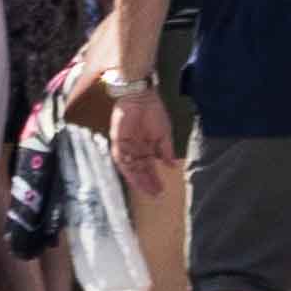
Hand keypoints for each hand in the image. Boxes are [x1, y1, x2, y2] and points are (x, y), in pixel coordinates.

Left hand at [112, 85, 177, 200]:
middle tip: (154, 194)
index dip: (153, 178)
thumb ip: (166, 151)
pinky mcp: (117, 139)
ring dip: (137, 179)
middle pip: (139, 169)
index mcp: (145, 145)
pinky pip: (120, 157)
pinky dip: (126, 168)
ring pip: (129, 166)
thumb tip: (173, 166)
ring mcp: (125, 144)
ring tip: (146, 190)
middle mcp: (134, 147)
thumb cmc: (153, 111)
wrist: (141, 95)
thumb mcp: (164, 134)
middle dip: (146, 182)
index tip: (160, 190)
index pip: (148, 166)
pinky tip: (134, 177)